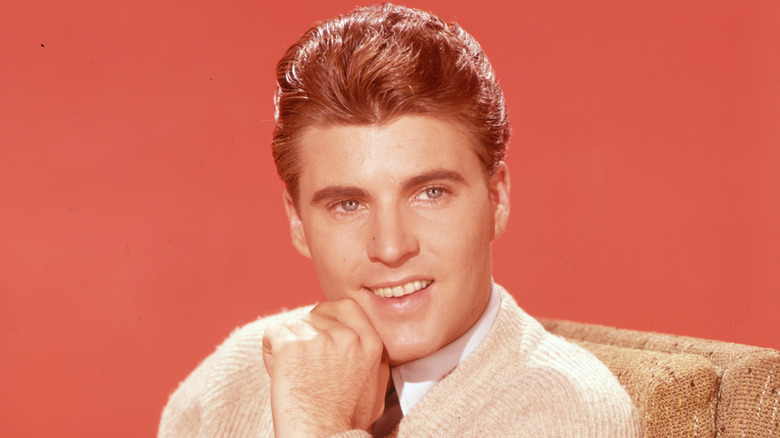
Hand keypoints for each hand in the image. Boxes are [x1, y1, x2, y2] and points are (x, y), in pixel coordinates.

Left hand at [262, 299, 389, 436]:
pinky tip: (278, 373)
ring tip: (293, 374)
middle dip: (305, 334)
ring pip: (293, 325)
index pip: (347, 307)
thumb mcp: (375, 386)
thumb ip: (370, 358)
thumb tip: (360, 344)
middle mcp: (347, 337)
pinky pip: (272, 334)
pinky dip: (270, 352)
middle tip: (303, 364)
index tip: (320, 330)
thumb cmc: (345, 422)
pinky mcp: (291, 346)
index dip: (328, 316)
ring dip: (287, 345)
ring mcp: (318, 339)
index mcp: (371, 343)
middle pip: (315, 315)